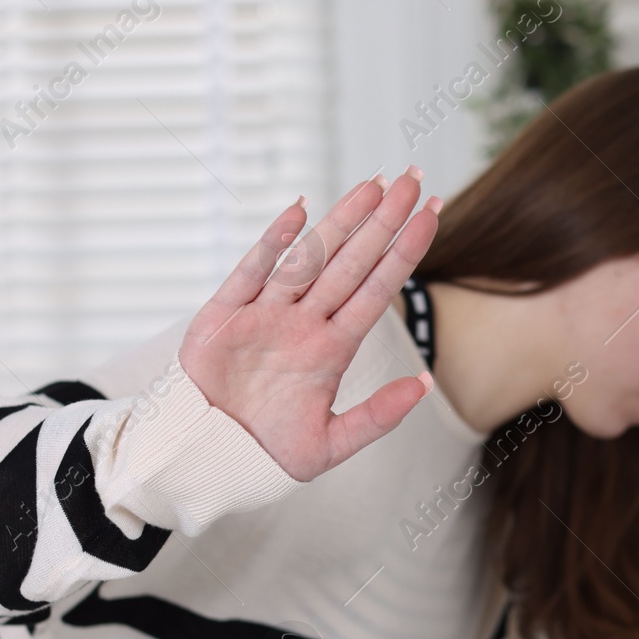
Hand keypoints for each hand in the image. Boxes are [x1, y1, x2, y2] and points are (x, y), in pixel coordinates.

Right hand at [178, 169, 442, 481]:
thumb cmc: (265, 455)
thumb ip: (377, 416)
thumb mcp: (330, 444)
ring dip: (341, 222)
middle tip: (413, 179)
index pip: (377, 290)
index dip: (405, 251)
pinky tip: (299, 211)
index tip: (432, 214)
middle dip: (383, 221)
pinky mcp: (225, 317)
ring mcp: (266, 316)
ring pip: (310, 259)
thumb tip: (425, 384)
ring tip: (374, 186)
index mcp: (331, 351)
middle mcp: (304, 325)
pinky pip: (252, 272)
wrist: (206, 460)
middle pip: (352, 262)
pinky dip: (273, 242)